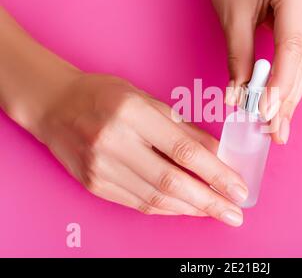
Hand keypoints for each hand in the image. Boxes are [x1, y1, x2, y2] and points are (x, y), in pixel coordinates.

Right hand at [34, 74, 247, 225]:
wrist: (55, 106)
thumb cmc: (104, 95)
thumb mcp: (148, 100)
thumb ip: (184, 129)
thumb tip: (218, 155)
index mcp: (132, 113)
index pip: (184, 150)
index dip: (216, 173)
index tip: (239, 189)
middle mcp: (113, 143)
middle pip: (171, 182)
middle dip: (209, 202)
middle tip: (234, 213)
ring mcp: (100, 167)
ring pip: (155, 199)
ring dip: (190, 209)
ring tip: (215, 212)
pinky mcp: (94, 185)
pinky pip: (138, 203)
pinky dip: (166, 208)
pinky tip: (185, 208)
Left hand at [208, 0, 301, 143]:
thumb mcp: (232, 15)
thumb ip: (239, 57)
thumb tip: (239, 97)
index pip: (292, 49)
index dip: (280, 86)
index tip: (266, 114)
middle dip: (286, 99)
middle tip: (274, 132)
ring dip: (289, 96)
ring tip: (277, 126)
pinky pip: (300, 56)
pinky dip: (289, 81)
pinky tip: (282, 104)